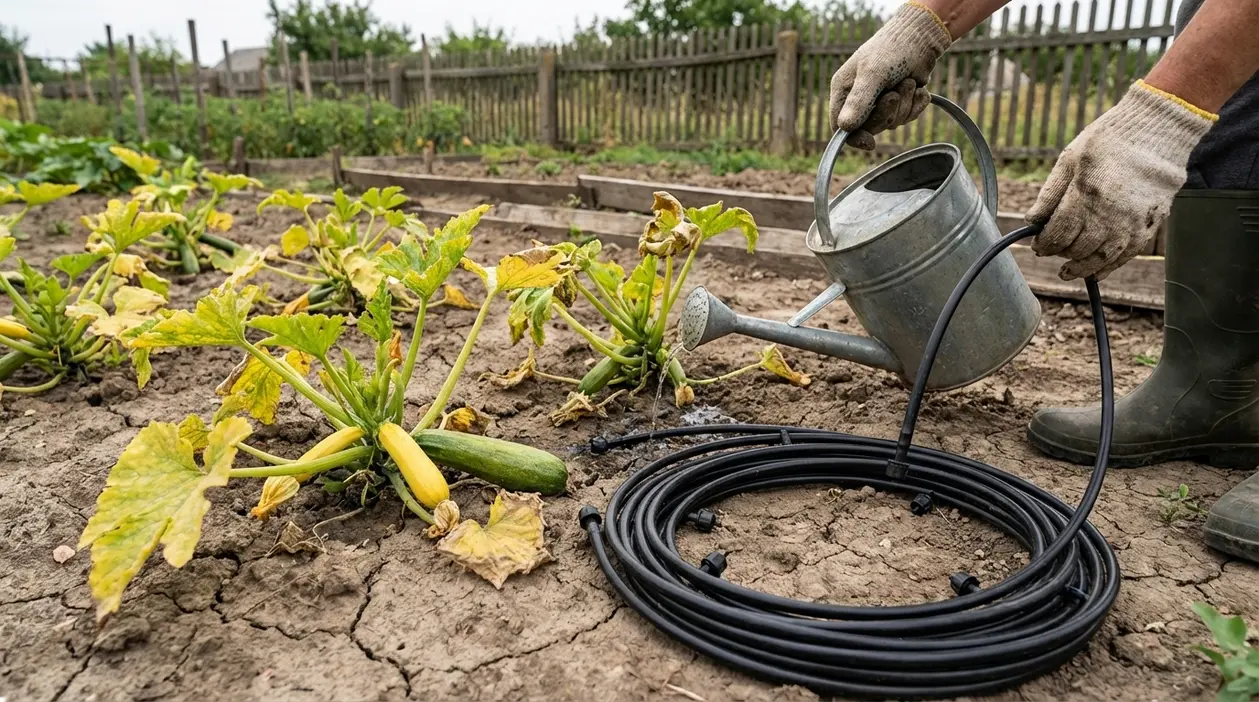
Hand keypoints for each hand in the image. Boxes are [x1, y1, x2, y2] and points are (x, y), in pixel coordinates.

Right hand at [828, 1, 952, 149]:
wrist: (921, 37)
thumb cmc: (892, 49)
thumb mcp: (873, 73)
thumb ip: (859, 100)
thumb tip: (844, 127)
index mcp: (843, 90)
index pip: (840, 127)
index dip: (854, 138)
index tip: (870, 142)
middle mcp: (858, 98)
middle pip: (868, 128)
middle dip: (886, 113)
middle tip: (894, 95)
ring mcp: (879, 101)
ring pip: (891, 123)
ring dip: (904, 105)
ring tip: (907, 82)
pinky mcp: (900, 102)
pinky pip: (908, 117)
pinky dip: (915, 104)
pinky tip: (917, 88)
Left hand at [1027, 80, 1216, 279]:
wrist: (1158, 130)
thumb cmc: (1109, 141)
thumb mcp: (1070, 159)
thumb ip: (1050, 193)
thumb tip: (1031, 221)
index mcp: (1085, 194)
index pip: (1058, 233)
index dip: (1044, 244)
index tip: (1038, 244)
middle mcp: (1109, 213)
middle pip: (1078, 248)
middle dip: (1060, 253)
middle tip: (1051, 251)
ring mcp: (1132, 222)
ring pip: (1101, 258)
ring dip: (1081, 268)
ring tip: (1067, 271)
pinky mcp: (1149, 225)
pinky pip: (1126, 256)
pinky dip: (1108, 267)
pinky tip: (1094, 272)